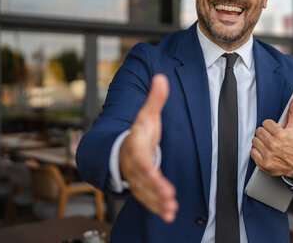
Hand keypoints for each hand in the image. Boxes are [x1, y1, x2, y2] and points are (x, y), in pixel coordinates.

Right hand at [119, 74, 177, 222]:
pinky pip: (147, 200)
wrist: (122, 147)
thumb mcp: (147, 114)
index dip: (149, 169)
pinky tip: (169, 215)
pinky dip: (157, 208)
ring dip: (157, 203)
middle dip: (155, 190)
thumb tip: (161, 77)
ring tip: (170, 211)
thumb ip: (155, 99)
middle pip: (143, 180)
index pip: (141, 159)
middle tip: (169, 198)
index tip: (158, 178)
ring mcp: (136, 178)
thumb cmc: (138, 132)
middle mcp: (133, 165)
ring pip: (144, 193)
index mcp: (135, 147)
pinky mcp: (142, 187)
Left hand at [250, 98, 292, 176]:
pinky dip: (256, 152)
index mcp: (281, 134)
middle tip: (271, 138)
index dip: (270, 126)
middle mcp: (273, 144)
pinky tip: (264, 152)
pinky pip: (252, 152)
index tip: (274, 131)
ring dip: (260, 142)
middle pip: (259, 131)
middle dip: (265, 133)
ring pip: (254, 140)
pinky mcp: (263, 163)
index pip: (265, 123)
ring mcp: (268, 154)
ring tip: (268, 145)